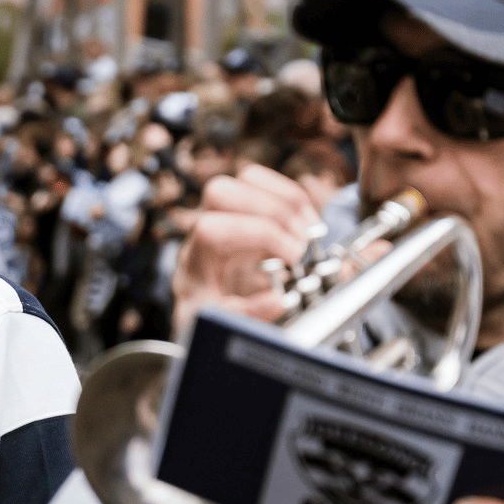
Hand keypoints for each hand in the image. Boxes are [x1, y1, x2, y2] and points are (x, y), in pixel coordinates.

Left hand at [171, 164, 318, 335]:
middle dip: (271, 211)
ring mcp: (223, 214)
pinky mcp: (245, 210)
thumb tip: (280, 300)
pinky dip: (293, 198)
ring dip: (286, 200)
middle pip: (221, 191)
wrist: (201, 309)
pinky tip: (309, 224)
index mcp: (192, 262)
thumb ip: (248, 314)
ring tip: (311, 232)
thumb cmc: (209, 315)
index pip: (212, 229)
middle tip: (302, 243)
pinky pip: (266, 185)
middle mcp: (202, 231)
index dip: (258, 235)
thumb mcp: (222, 323)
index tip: (291, 257)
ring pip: (246, 180)